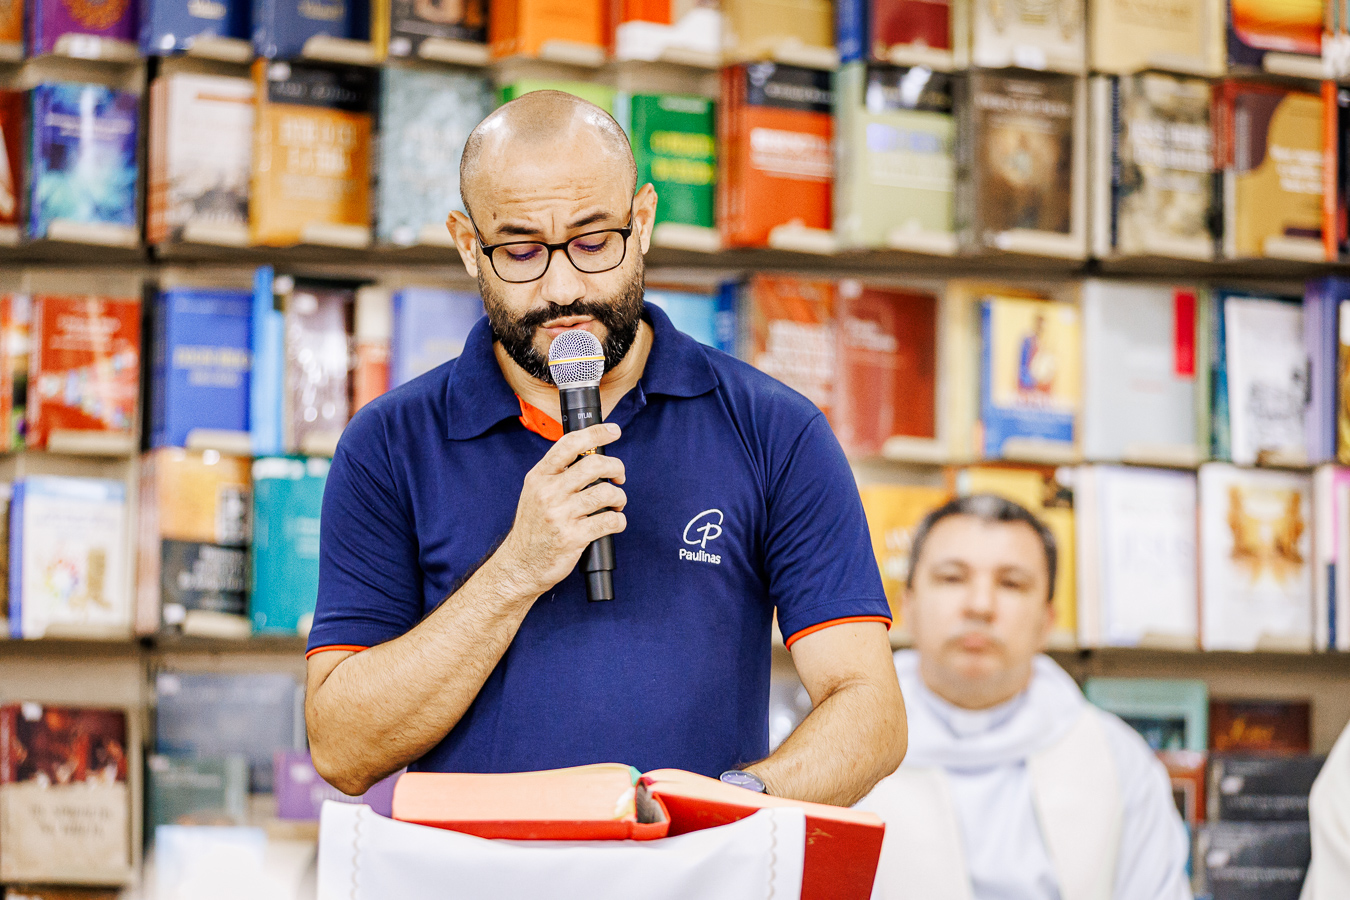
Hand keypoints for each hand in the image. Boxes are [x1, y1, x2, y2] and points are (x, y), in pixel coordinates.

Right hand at [496, 423, 626, 598]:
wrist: (520, 564)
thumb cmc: (533, 528)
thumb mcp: (536, 493)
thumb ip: (558, 474)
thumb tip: (592, 457)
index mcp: (539, 477)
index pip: (569, 444)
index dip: (596, 433)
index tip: (614, 431)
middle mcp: (548, 492)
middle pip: (594, 465)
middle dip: (616, 468)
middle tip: (618, 477)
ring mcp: (560, 515)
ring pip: (605, 493)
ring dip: (619, 497)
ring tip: (615, 504)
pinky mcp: (573, 537)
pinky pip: (609, 521)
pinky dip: (619, 521)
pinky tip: (614, 522)